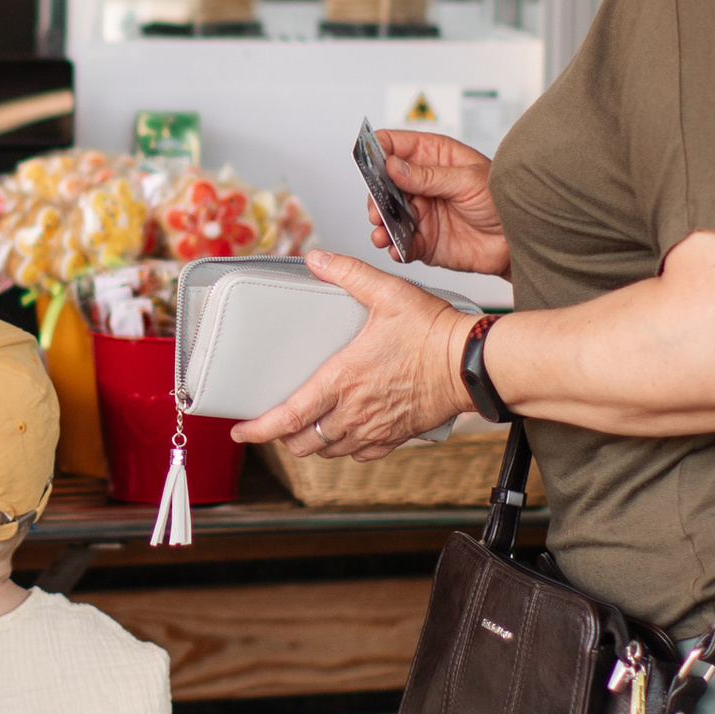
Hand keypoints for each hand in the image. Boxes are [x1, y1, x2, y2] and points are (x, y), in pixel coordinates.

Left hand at [229, 250, 471, 455]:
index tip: (242, 431)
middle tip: (275, 422)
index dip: (259, 429)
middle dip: (283, 437)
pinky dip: (344, 448)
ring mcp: (375, 428)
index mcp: (343, 380)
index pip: (289, 416)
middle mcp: (354, 411)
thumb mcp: (387, 293)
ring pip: (329, 450)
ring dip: (312, 443)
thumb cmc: (433, 331)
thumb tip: (317, 258)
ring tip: (305, 427)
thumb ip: (348, 274)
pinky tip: (344, 434)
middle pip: (303, 441)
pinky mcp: (396, 436)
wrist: (473, 363)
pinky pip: (360, 454)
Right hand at [373, 131, 510, 279]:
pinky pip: (401, 243)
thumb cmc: (505, 201)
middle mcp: (423, 184)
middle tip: (377, 206)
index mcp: (434, 157)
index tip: (370, 162)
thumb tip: (394, 167)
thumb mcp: (468, 180)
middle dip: (375, 194)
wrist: (519, 241)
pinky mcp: (424, 240)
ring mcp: (422, 212)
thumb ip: (429, 176)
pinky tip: (395, 247)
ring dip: (380, 223)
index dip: (379, 150)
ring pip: (388, 215)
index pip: (396, 145)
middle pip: (384, 183)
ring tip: (382, 231)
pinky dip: (394, 247)